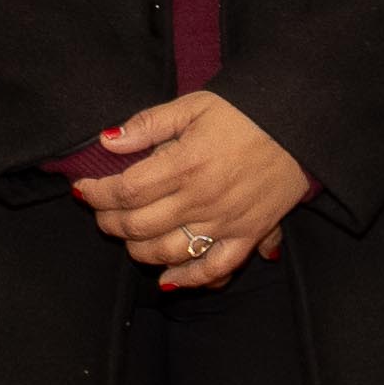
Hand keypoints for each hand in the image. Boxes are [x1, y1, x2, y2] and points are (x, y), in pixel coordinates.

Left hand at [75, 94, 311, 290]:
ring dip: (138, 250)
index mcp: (185, 164)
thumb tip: (107, 141)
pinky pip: (215, 268)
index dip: (96, 194)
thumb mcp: (193, 105)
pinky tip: (168, 278)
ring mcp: (226, 221)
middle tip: (101, 212)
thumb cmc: (245, 111)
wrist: (299, 123)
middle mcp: (202, 199)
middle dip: (109, 222)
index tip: (84, 190)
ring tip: (128, 236)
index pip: (125, 190)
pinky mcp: (248, 235)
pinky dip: (189, 278)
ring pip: (168, 252)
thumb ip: (148, 124)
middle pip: (139, 226)